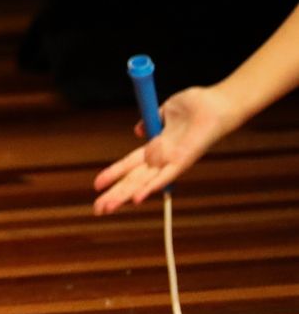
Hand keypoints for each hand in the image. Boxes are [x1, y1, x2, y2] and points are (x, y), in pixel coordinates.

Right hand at [92, 84, 237, 213]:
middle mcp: (162, 157)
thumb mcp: (164, 110)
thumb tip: (137, 131)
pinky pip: (165, 177)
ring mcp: (172, 160)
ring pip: (143, 182)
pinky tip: (137, 199)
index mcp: (157, 146)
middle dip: (114, 194)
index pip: (130, 164)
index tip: (97, 185)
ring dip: (124, 196)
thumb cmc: (196, 104)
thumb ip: (150, 122)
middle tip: (97, 210)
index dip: (113, 174)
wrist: (216, 102)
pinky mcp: (184, 160)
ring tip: (107, 209)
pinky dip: (150, 187)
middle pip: (132, 179)